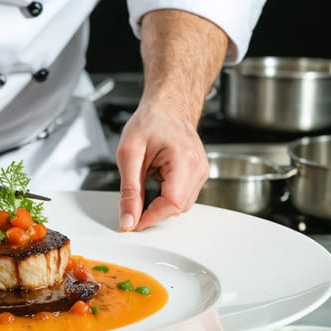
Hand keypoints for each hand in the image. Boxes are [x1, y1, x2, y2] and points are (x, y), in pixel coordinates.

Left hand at [115, 101, 208, 230]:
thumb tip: (128, 218)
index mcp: (184, 160)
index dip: (151, 217)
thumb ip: (129, 190)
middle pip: (177, 207)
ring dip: (160, 202)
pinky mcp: (198, 174)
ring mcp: (201, 171)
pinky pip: (183, 196)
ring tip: (146, 177)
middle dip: (154, 211)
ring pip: (181, 205)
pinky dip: (166, 195)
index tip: (133, 223)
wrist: (167, 107)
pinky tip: (156, 179)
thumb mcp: (129, 154)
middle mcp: (198, 168)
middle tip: (132, 202)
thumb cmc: (151, 121)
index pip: (172, 203)